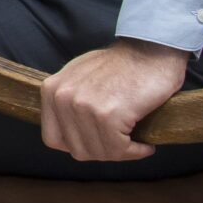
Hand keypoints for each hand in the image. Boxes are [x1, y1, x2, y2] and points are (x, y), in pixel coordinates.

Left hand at [39, 39, 189, 162]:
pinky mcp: (107, 115)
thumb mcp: (80, 77)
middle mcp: (62, 98)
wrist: (151, 50)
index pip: (54, 139)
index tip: (99, 142)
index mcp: (51, 90)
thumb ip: (68, 101)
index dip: (79, 145)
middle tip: (122, 144)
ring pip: (98, 152)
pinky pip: (118, 150)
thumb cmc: (122, 64)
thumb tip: (68, 132)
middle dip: (103, 151)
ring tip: (135, 142)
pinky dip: (135, 152)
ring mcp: (83, 107)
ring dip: (121, 153)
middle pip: (77, 149)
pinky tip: (144, 145)